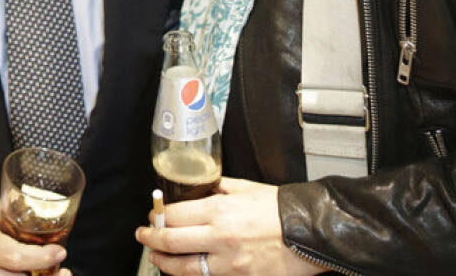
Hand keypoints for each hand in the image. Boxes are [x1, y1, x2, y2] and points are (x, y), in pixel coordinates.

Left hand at [134, 177, 318, 275]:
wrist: (312, 233)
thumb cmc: (281, 209)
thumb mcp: (246, 188)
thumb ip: (220, 188)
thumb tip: (203, 187)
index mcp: (219, 210)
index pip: (174, 215)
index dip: (157, 215)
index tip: (153, 214)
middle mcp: (220, 237)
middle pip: (172, 241)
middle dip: (151, 238)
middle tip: (143, 235)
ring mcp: (230, 263)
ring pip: (185, 267)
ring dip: (164, 261)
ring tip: (157, 256)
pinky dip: (194, 274)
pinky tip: (186, 269)